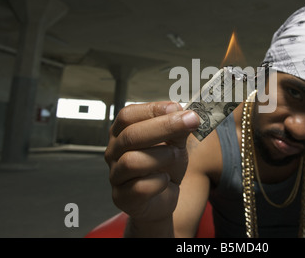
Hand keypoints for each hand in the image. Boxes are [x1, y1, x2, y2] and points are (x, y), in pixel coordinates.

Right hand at [104, 102, 199, 222]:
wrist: (163, 197)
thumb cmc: (165, 166)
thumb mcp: (175, 144)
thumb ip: (178, 130)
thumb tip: (189, 116)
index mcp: (122, 133)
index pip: (128, 115)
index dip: (152, 109)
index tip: (176, 107)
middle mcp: (113, 152)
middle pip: (131, 135)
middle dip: (164, 126)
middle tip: (191, 121)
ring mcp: (115, 175)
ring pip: (132, 161)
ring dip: (162, 156)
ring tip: (176, 156)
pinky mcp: (122, 197)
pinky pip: (140, 187)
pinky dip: (160, 182)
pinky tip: (166, 179)